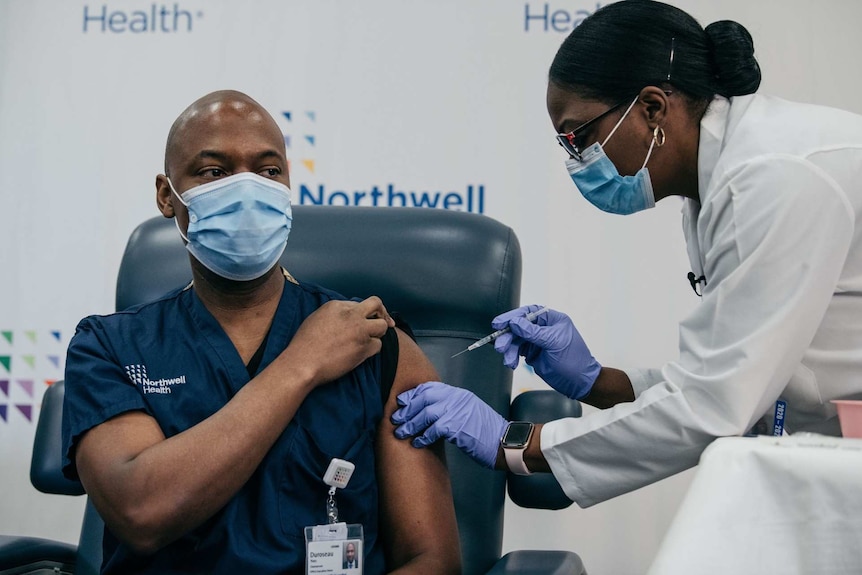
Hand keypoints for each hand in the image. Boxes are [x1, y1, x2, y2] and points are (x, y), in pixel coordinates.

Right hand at [287, 296, 394, 387]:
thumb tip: (346, 317)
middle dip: (382, 312)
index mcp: (338, 306)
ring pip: (382, 326)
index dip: (362, 313)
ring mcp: (360, 330)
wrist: (303, 363)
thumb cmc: (304, 344)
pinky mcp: (364, 347)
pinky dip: (372, 350)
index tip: (363, 320)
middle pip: (377, 304)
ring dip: (377, 333)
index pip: (359, 304)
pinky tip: (361, 353)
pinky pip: (378, 346)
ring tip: (368, 341)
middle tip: (385, 321)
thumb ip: (334, 314)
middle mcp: (352, 315)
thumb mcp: (316, 318)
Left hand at [391, 381, 506, 468]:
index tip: (402, 402)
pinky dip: (423, 436)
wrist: (505, 442)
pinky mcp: (458, 426)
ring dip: (410, 424)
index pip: (430, 388)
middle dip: (407, 408)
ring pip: (426, 412)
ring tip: (400, 433)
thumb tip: (431, 415)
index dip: (413, 394)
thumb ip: (452, 408)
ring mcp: (458, 411)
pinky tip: (417, 443)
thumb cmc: (487, 433)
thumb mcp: (470, 413)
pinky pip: (434, 429)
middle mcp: (458, 398)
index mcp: (459, 394)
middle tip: (396, 418)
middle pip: (425, 397)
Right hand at [492, 305, 600, 399]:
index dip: (513, 316)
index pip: (528, 312)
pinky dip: (512, 356)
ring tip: (508, 360)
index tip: (500, 323)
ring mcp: (537, 341)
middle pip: (519, 327)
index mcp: (552, 320)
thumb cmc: (574, 361)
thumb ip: (533, 332)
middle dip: (508, 336)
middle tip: (500, 345)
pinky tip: (511, 362)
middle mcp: (543, 328)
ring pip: (516, 340)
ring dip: (509, 349)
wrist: (578, 383)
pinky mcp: (532, 353)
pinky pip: (517, 351)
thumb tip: (515, 322)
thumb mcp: (553, 343)